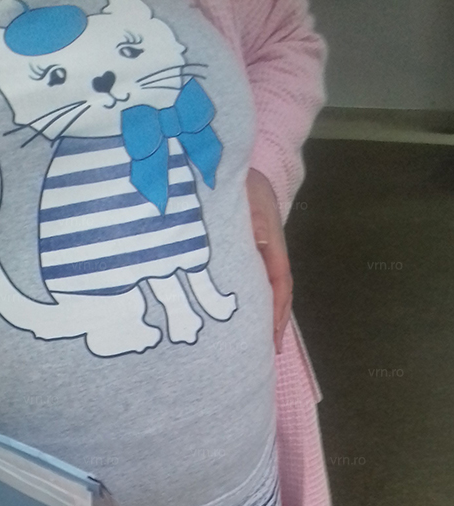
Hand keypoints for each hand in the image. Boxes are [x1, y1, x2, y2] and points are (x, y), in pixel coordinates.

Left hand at [246, 168, 293, 353]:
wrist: (225, 157)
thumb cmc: (233, 175)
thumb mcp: (244, 192)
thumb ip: (251, 217)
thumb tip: (263, 244)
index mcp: (270, 234)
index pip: (280, 279)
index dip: (278, 308)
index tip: (274, 336)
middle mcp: (267, 244)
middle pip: (276, 287)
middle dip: (274, 318)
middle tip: (269, 348)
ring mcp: (256, 245)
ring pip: (264, 282)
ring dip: (263, 309)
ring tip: (260, 338)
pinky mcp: (244, 244)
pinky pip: (251, 273)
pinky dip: (250, 294)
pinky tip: (244, 310)